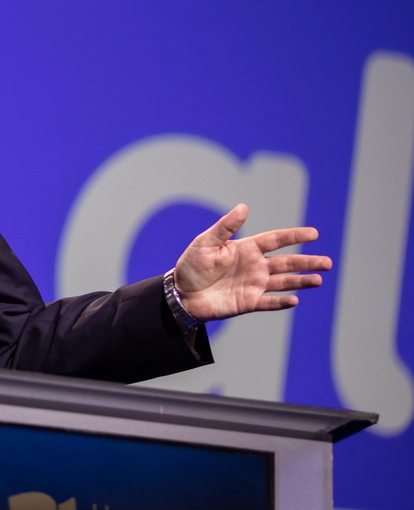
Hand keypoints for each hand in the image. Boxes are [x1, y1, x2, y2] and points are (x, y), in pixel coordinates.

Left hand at [174, 204, 329, 321]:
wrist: (181, 293)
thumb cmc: (192, 264)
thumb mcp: (206, 242)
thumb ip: (226, 227)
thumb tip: (244, 207)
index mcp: (247, 249)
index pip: (276, 240)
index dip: (294, 237)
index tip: (314, 233)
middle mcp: (255, 266)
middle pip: (287, 263)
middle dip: (307, 262)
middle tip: (328, 262)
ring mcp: (254, 285)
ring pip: (284, 282)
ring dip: (301, 281)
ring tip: (319, 279)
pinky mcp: (248, 302)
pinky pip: (269, 302)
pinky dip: (281, 302)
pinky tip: (295, 299)